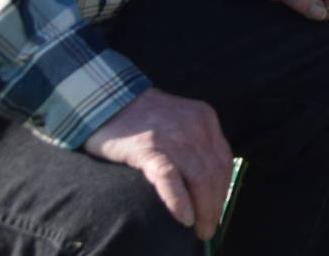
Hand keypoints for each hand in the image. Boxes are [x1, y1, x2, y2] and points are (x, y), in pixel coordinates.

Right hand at [84, 89, 232, 238]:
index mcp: (204, 118)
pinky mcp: (148, 148)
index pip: (223, 161)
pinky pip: (169, 178)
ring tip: (199, 229)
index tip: (217, 209)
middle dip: (214, 205)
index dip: (223, 189)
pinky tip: (183, 218)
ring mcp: (172, 136)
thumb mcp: (179, 122)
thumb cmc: (141, 120)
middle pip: (215, 173)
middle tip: (208, 228)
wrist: (105, 100)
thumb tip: (205, 185)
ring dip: (203, 209)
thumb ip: (193, 143)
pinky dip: (179, 201)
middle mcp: (194, 126)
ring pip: (200, 178)